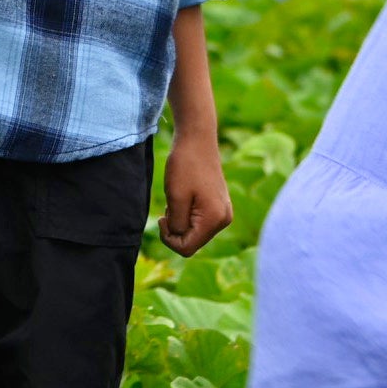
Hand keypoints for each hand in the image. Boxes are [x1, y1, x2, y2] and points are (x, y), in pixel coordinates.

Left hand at [158, 132, 232, 256]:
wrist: (197, 139)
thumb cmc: (184, 166)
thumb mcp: (175, 198)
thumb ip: (177, 225)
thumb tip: (180, 238)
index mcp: (215, 219)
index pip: (186, 248)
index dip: (168, 238)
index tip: (162, 217)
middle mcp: (224, 219)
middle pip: (192, 242)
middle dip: (175, 229)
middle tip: (170, 206)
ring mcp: (224, 212)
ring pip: (195, 233)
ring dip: (180, 221)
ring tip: (178, 198)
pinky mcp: (219, 206)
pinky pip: (199, 222)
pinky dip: (187, 214)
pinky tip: (185, 197)